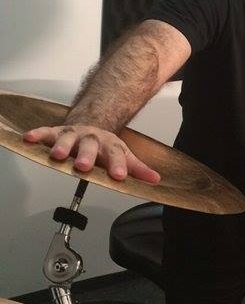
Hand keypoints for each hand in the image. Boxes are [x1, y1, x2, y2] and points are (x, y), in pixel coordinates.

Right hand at [23, 125, 160, 182]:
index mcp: (109, 146)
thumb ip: (138, 169)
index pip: (115, 156)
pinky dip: (38, 135)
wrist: (94, 123)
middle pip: (89, 147)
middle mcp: (91, 139)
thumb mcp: (124, 156)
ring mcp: (74, 135)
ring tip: (58, 155)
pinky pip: (46, 132)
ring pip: (67, 139)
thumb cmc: (106, 146)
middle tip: (84, 166)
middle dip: (86, 156)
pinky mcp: (57, 132)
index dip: (118, 166)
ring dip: (62, 146)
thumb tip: (156, 179)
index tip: (119, 176)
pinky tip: (29, 139)